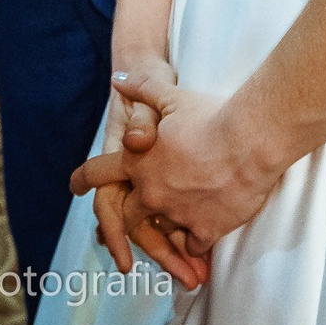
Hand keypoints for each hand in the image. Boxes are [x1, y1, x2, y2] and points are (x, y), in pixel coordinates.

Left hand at [83, 59, 199, 286]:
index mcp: (137, 161)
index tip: (75, 187)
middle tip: (132, 223)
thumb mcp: (169, 95)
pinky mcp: (204, 229)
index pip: (99, 172)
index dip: (84, 179)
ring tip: (172, 235)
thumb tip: (117, 78)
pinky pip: (192, 245)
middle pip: (128, 214)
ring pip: (162, 230)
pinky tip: (199, 239)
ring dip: (166, 229)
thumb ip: (141, 88)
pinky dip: (193, 245)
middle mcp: (150, 192)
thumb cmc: (210, 115)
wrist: (250, 140)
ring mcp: (176, 213)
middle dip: (128, 218)